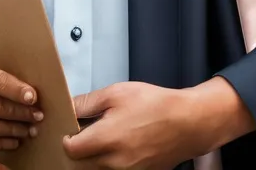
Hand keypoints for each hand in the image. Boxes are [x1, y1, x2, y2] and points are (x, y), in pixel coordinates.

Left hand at [62, 77, 254, 168]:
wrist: (188, 123)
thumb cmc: (156, 105)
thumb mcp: (117, 92)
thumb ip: (88, 102)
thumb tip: (70, 107)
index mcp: (105, 140)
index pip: (70, 149)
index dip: (67, 137)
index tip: (71, 129)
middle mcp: (114, 163)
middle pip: (82, 163)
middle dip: (81, 148)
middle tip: (88, 131)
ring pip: (98, 168)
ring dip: (96, 155)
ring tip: (108, 135)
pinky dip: (114, 160)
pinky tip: (123, 143)